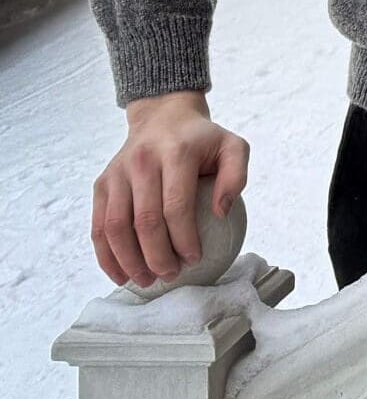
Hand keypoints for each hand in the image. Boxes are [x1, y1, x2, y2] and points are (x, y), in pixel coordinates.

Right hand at [93, 92, 248, 289]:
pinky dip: (106, 256)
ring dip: (129, 261)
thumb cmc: (202, 141)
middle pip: (144, 221)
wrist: (163, 117)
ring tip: (146, 281)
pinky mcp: (101, 184)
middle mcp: (142, 162)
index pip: (176, 205)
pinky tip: (121, 275)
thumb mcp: (233, 147)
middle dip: (157, 256)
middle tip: (171, 275)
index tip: (195, 259)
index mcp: (176, 153)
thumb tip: (221, 213)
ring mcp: (117, 174)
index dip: (184, 238)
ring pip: (115, 227)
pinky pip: (99, 226)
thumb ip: (236, 176)